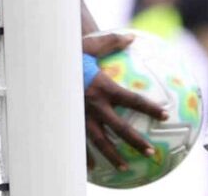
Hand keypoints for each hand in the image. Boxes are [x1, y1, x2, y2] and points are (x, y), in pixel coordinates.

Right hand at [80, 31, 164, 167]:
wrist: (43, 65)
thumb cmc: (68, 53)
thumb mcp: (91, 44)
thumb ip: (114, 41)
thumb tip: (133, 37)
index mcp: (103, 87)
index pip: (131, 99)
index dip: (149, 107)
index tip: (164, 116)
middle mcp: (94, 105)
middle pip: (119, 128)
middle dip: (136, 141)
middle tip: (151, 152)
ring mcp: (81, 116)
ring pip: (100, 141)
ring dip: (113, 156)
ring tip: (125, 169)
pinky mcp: (69, 121)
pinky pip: (78, 141)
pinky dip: (85, 157)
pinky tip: (92, 169)